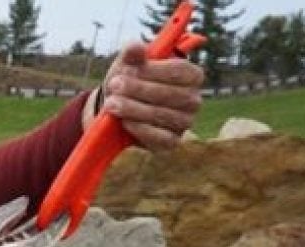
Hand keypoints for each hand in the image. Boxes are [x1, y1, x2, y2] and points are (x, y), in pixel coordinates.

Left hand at [88, 42, 203, 150]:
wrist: (117, 110)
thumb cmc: (129, 82)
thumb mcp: (128, 65)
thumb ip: (132, 54)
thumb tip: (135, 47)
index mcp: (191, 75)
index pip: (179, 70)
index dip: (152, 70)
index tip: (128, 69)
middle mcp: (193, 99)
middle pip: (171, 94)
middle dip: (138, 89)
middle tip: (114, 86)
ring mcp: (185, 122)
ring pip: (163, 115)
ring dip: (134, 109)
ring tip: (111, 104)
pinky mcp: (172, 141)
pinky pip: (161, 137)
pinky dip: (140, 129)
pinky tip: (124, 122)